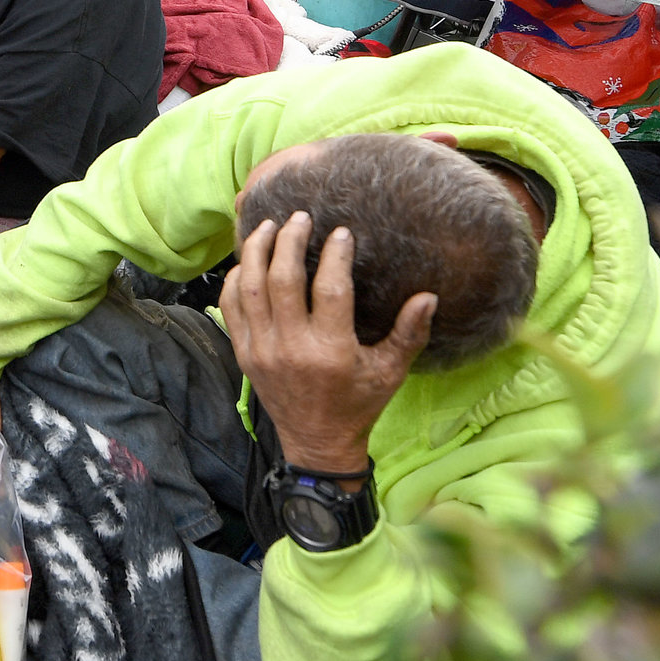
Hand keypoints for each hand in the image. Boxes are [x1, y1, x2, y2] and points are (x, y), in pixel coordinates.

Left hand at [223, 211, 432, 479]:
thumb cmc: (359, 403)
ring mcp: (262, 350)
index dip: (335, 255)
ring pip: (250, 287)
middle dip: (289, 240)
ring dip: (257, 251)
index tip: (341, 232)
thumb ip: (409, 333)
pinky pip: (231, 306)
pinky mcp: (244, 354)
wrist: (318, 443)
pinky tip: (249, 259)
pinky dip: (236, 278)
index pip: (330, 289)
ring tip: (270, 226)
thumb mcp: (390, 372)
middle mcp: (292, 348)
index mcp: (331, 351)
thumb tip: (429, 295)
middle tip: (300, 217)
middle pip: (282, 279)